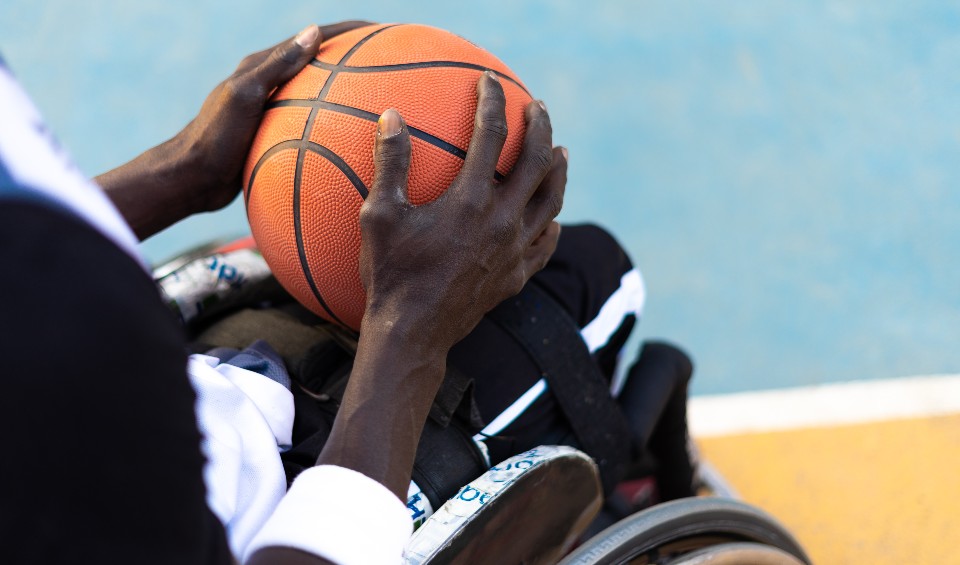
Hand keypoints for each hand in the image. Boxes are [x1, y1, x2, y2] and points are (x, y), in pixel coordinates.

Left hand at [97, 21, 370, 238]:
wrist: (191, 178)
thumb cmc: (214, 138)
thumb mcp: (245, 97)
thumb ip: (277, 65)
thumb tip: (314, 31)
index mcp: (263, 64)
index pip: (315, 37)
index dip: (352, 31)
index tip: (386, 29)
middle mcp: (271, 82)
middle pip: (324, 62)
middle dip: (360, 56)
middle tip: (395, 59)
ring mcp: (275, 109)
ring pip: (323, 94)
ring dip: (353, 93)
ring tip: (385, 99)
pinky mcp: (276, 134)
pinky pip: (316, 125)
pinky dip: (337, 127)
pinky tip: (357, 144)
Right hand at [314, 72, 565, 502]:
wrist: (412, 334)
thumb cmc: (391, 274)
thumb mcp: (379, 216)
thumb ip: (390, 163)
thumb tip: (391, 116)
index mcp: (472, 201)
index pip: (492, 137)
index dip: (491, 103)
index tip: (488, 82)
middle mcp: (504, 222)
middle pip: (538, 163)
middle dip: (541, 129)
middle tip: (539, 108)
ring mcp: (515, 251)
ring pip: (551, 202)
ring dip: (558, 173)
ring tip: (561, 153)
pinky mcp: (516, 277)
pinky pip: (545, 246)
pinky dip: (551, 226)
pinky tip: (551, 219)